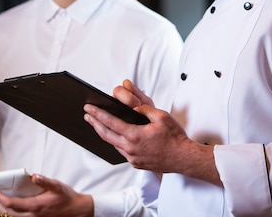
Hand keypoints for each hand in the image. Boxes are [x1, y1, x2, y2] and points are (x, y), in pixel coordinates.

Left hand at [0, 174, 92, 216]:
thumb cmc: (67, 197)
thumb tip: (34, 176)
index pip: (12, 204)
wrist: (76, 211)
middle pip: (8, 212)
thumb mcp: (57, 186)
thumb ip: (45, 181)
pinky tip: (8, 206)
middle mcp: (32, 216)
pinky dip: (10, 212)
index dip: (0, 198)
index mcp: (36, 206)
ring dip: (2, 209)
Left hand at [84, 80, 220, 185]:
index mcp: (135, 135)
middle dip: (95, 124)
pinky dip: (117, 143)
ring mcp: (133, 158)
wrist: (184, 158)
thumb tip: (134, 106)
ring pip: (114, 144)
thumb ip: (144, 109)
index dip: (97, 114)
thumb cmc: (175, 137)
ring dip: (105, 133)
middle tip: (87, 116)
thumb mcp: (161, 116)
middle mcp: (131, 149)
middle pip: (106, 135)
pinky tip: (116, 137)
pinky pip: (123, 152)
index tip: (88, 108)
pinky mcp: (137, 164)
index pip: (110, 122)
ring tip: (98, 125)